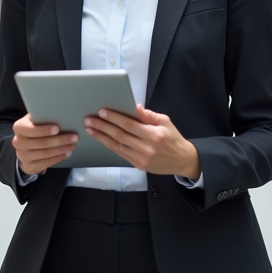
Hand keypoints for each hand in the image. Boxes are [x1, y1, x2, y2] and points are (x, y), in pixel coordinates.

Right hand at [12, 114, 78, 175]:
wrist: (24, 146)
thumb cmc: (33, 128)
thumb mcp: (34, 120)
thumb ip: (42, 116)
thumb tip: (61, 113)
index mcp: (19, 128)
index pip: (31, 130)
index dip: (44, 130)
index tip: (57, 129)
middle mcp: (18, 142)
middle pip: (42, 143)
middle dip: (60, 140)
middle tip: (74, 137)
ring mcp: (22, 156)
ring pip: (45, 153)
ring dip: (61, 149)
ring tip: (72, 145)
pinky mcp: (29, 166)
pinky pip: (46, 163)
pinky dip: (58, 158)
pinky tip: (66, 153)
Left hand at [85, 105, 200, 178]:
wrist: (181, 160)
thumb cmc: (173, 138)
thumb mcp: (165, 121)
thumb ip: (148, 115)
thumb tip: (135, 107)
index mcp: (154, 135)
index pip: (129, 124)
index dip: (114, 118)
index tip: (102, 112)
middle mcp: (147, 148)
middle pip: (120, 135)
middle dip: (102, 127)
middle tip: (90, 120)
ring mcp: (142, 158)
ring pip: (117, 146)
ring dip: (102, 137)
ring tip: (91, 129)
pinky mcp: (139, 165)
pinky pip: (121, 154)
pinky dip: (110, 145)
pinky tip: (102, 139)